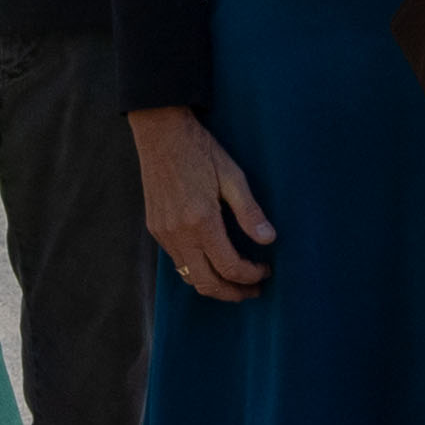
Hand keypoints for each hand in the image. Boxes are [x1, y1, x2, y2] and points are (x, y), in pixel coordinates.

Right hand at [130, 103, 278, 301]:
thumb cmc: (201, 150)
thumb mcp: (233, 176)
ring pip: (189, 276)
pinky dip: (196, 270)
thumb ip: (250, 211)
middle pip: (206, 283)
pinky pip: (177, 261)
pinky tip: (212, 261)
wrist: (160, 131)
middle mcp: (179, 233)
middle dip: (232, 293)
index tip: (265, 271)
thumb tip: (269, 240)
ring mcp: (163, 232)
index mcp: (201, 221)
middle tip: (253, 291)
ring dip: (213, 284)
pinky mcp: (155, 228)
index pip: (229, 267)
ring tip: (235, 281)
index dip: (250, 276)